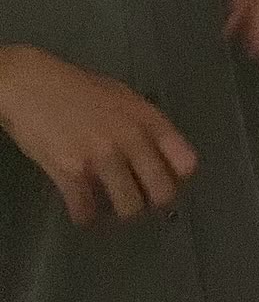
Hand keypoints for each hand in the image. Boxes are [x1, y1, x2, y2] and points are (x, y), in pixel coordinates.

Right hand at [0, 46, 198, 225]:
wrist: (30, 85)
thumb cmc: (78, 89)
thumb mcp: (122, 97)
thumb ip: (145, 125)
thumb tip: (163, 157)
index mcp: (147, 118)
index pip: (186, 162)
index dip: (177, 178)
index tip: (165, 181)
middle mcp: (131, 139)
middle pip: (162, 194)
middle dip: (151, 202)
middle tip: (138, 199)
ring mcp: (102, 157)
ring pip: (129, 208)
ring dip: (119, 212)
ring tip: (109, 204)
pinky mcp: (71, 173)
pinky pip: (87, 212)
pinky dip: (85, 216)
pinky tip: (82, 208)